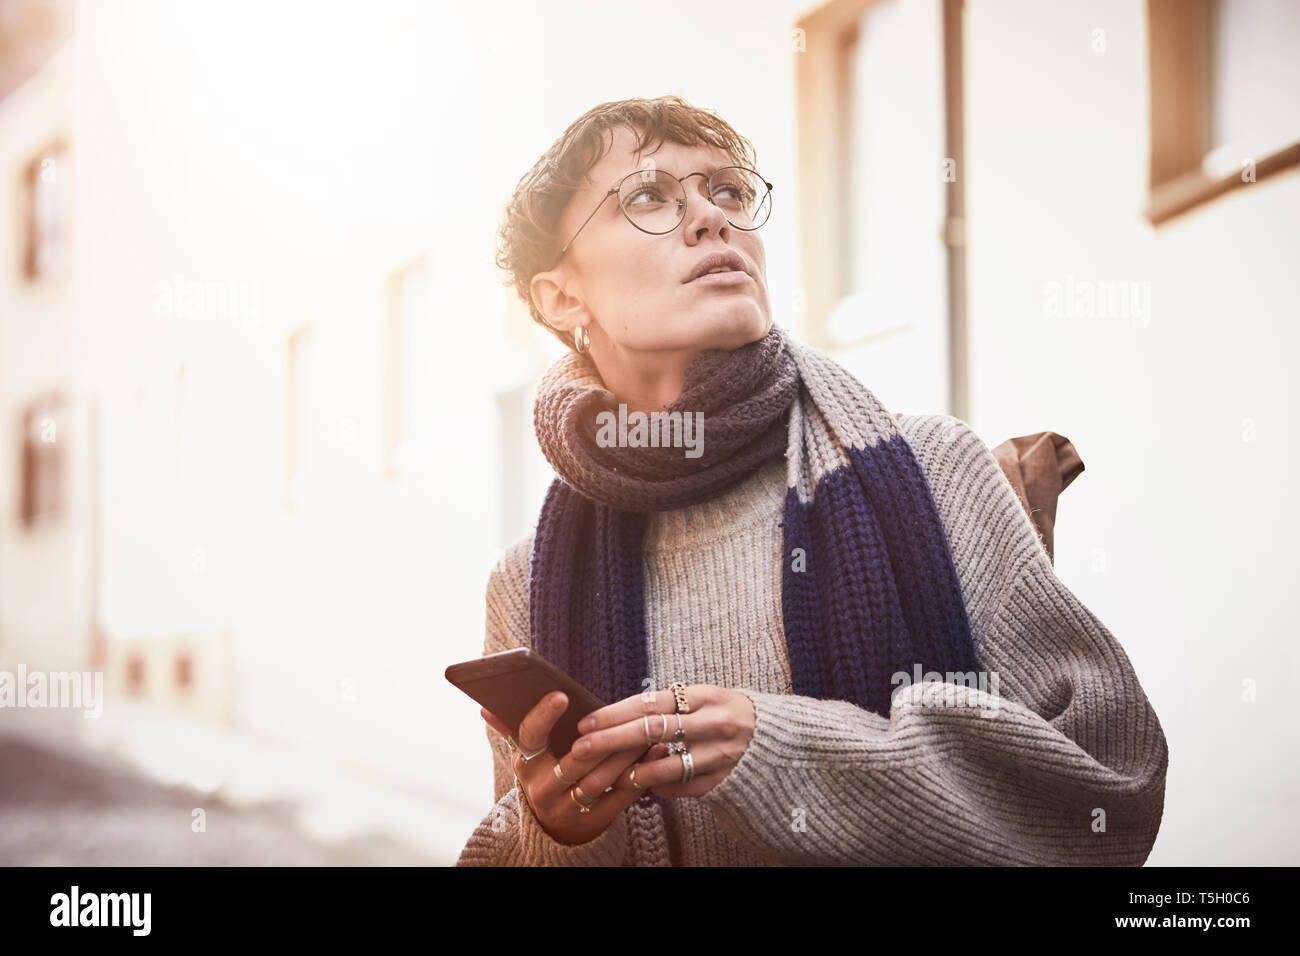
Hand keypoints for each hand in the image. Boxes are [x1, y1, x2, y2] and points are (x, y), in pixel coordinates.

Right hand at [481, 693, 668, 845]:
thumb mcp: (528, 757)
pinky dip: (641, 775)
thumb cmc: (545, 777)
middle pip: (576, 759)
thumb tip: (485, 708)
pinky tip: (657, 754)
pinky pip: (621, 797)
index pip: (530, 738)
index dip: (543, 716)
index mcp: (526, 765)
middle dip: (605, 736)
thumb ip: (515, 730)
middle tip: (627, 712)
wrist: (555, 830)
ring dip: (628, 754)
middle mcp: (544, 789)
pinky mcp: (594, 821)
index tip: (561, 695)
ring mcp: (569, 808)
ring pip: (601, 779)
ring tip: (649, 731)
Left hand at [569, 685, 755, 797]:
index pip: (651, 703)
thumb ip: (669, 705)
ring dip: (636, 771)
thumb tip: (619, 714)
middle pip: (653, 730)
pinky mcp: (727, 778)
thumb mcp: (704, 698)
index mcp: (704, 696)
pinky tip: (645, 785)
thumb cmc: (728, 712)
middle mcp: (713, 722)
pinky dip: (663, 786)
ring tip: (611, 775)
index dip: (615, 713)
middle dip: (612, 740)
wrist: (777, 737)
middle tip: (581, 748)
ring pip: (669, 764)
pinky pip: (687, 787)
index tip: (586, 723)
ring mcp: (721, 753)